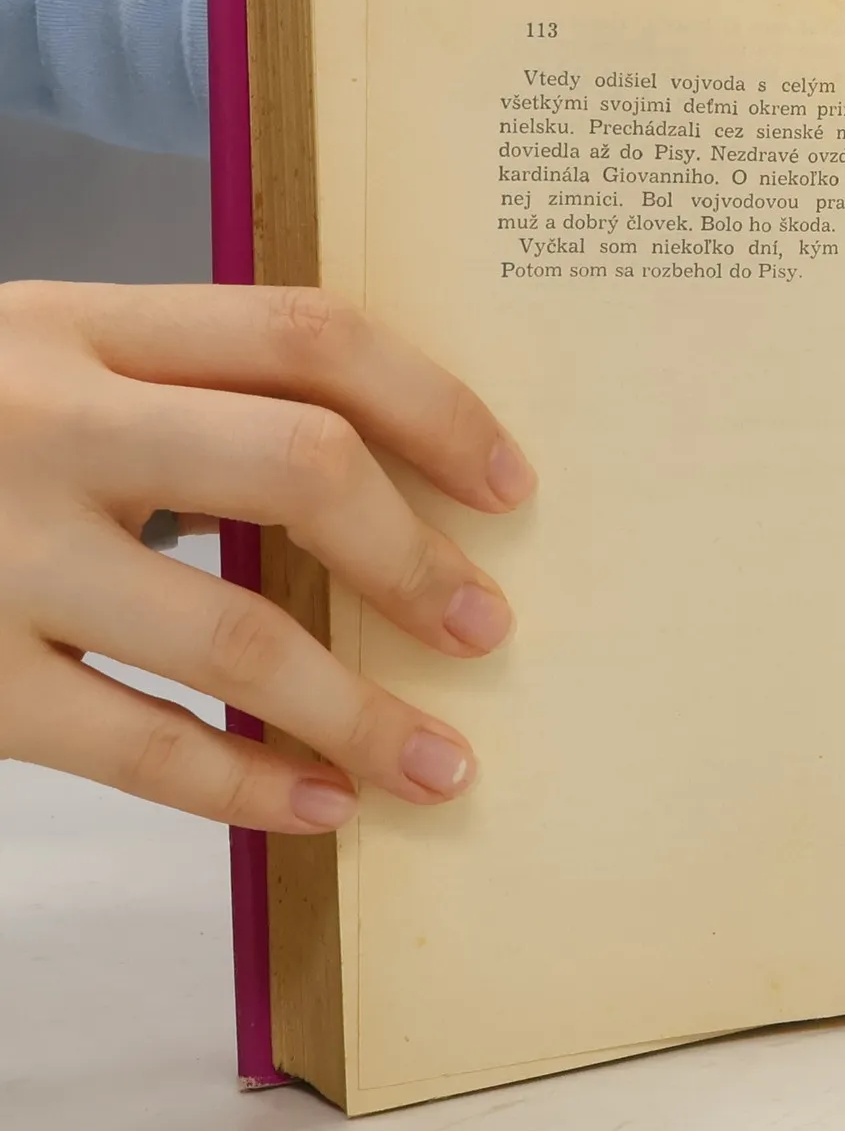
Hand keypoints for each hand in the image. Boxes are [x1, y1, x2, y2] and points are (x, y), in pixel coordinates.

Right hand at [0, 283, 533, 831]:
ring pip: (227, 630)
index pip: (306, 333)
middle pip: (295, 466)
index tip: (513, 485)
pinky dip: (243, 787)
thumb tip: (384, 484)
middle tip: (489, 629)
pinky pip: (131, 744)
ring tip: (444, 766)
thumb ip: (178, 391)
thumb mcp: (40, 361)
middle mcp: (45, 417)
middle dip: (415, 558)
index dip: (435, 406)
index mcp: (83, 322)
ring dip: (357, 710)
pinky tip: (321, 808)